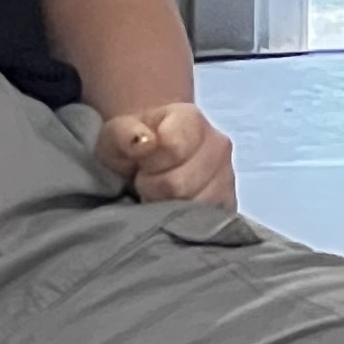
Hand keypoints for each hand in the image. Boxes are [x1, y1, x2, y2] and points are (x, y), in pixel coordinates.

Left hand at [93, 101, 236, 207]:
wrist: (149, 155)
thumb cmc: (132, 144)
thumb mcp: (116, 134)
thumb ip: (124, 134)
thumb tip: (143, 141)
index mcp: (191, 120)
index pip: (172, 147)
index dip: (148, 162)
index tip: (140, 163)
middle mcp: (217, 146)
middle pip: (179, 184)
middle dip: (153, 188)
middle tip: (145, 182)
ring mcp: (227, 177)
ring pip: (193, 208)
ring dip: (167, 207)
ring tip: (159, 194)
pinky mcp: (228, 205)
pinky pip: (206, 222)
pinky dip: (183, 221)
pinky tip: (173, 208)